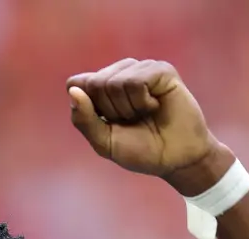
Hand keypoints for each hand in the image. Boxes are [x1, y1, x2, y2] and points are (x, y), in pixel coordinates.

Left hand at [67, 59, 227, 185]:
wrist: (175, 158)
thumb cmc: (140, 150)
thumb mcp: (104, 142)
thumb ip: (84, 119)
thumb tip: (73, 90)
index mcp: (101, 88)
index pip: (75, 83)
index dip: (87, 107)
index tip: (106, 123)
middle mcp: (119, 73)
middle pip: (94, 83)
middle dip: (109, 111)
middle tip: (130, 120)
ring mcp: (140, 69)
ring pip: (114, 82)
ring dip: (127, 108)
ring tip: (144, 114)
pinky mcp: (161, 70)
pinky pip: (137, 81)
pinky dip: (142, 102)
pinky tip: (155, 106)